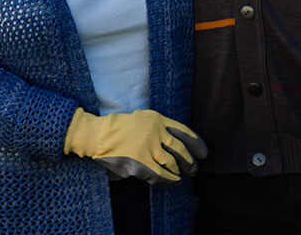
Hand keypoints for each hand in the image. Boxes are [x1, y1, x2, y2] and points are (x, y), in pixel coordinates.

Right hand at [63, 107, 207, 184]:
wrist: (97, 135)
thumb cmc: (119, 129)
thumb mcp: (141, 120)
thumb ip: (159, 129)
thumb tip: (181, 148)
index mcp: (156, 119)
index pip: (184, 132)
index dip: (197, 144)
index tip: (203, 153)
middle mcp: (155, 132)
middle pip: (181, 150)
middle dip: (190, 162)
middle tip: (192, 169)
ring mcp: (147, 147)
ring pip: (172, 164)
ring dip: (179, 172)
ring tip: (180, 176)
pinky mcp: (140, 163)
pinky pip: (161, 175)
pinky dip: (169, 180)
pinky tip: (173, 181)